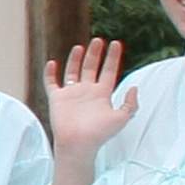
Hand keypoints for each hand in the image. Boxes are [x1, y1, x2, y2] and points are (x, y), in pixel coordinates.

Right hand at [46, 40, 136, 160]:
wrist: (78, 144)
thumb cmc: (99, 133)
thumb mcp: (122, 118)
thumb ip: (131, 104)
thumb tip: (134, 87)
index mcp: (102, 94)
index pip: (109, 71)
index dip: (113, 58)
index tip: (117, 44)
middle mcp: (87, 91)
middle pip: (91, 67)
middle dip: (95, 54)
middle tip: (98, 40)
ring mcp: (72, 94)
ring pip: (73, 71)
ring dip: (76, 59)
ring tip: (80, 47)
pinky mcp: (57, 98)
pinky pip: (51, 83)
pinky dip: (50, 73)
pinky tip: (52, 63)